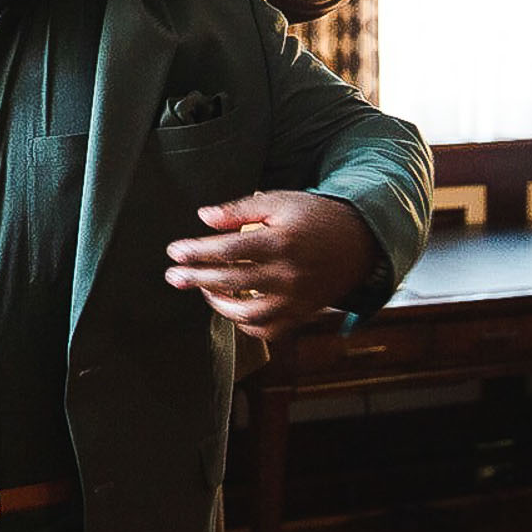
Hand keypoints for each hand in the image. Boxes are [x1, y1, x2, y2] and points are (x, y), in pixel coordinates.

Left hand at [162, 190, 380, 341]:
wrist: (359, 243)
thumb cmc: (314, 218)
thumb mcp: (279, 202)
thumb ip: (239, 209)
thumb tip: (202, 216)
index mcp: (280, 242)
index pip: (229, 249)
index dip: (197, 251)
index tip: (174, 251)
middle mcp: (287, 274)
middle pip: (232, 281)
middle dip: (196, 279)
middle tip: (172, 276)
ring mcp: (295, 298)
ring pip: (248, 313)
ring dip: (218, 303)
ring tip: (201, 288)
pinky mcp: (300, 313)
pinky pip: (268, 329)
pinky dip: (244, 323)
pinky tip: (230, 307)